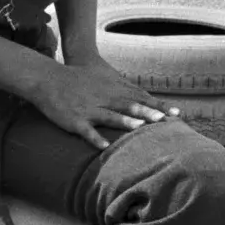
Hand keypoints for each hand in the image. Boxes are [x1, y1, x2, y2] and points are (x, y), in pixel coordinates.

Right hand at [31, 57, 178, 150]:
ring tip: (139, 127)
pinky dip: (95, 137)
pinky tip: (104, 147)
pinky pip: (87, 130)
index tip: (177, 114)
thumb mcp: (102, 79)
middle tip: (164, 120)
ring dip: (124, 121)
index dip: (158, 106)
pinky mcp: (75, 119)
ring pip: (110, 115)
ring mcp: (89, 108)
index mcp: (112, 89)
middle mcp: (104, 98)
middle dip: (147, 112)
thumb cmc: (77, 79)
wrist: (48, 78)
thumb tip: (141, 97)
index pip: (140, 97)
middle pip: (129, 105)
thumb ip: (121, 88)